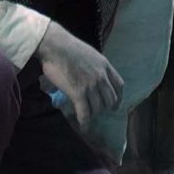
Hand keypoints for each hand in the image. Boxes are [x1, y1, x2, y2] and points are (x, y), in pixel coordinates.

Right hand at [33, 22, 124, 136]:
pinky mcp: (78, 93)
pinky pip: (85, 113)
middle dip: (105, 108)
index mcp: (105, 65)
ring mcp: (90, 85)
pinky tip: (84, 127)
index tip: (115, 105)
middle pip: (110, 100)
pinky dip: (85, 122)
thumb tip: (92, 77)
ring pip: (98, 108)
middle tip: (98, 112)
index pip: (119, 85)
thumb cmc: (67, 47)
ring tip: (87, 117)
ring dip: (93, 115)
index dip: (118, 98)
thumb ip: (94, 66)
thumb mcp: (89, 54)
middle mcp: (101, 77)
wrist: (55, 45)